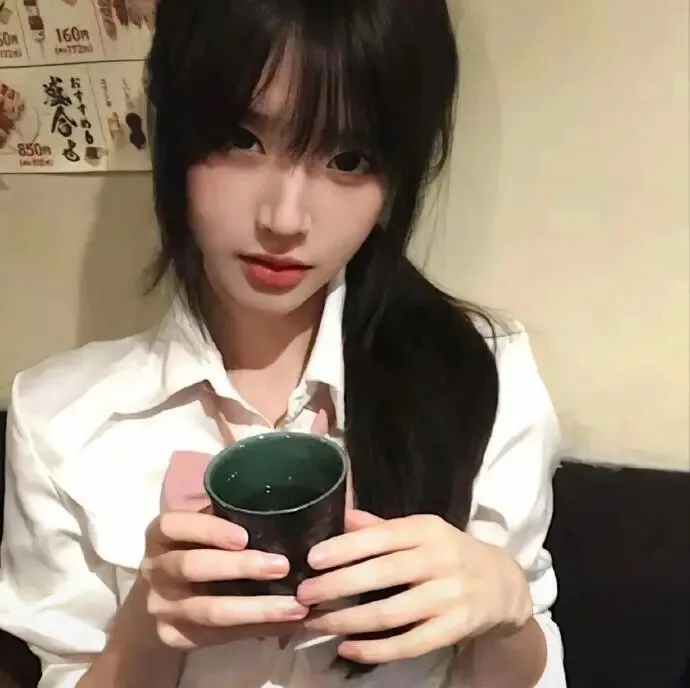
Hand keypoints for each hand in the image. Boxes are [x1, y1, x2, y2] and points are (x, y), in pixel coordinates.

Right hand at [141, 512, 309, 649]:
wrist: (164, 596)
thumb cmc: (197, 548)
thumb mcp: (202, 527)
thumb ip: (226, 517)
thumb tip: (278, 513)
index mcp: (160, 535)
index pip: (175, 526)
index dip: (209, 530)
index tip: (245, 537)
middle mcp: (154, 570)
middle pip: (192, 567)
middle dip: (239, 567)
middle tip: (281, 566)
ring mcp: (162, 607)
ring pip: (209, 610)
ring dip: (257, 608)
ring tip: (295, 605)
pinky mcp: (176, 637)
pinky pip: (221, 636)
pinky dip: (259, 629)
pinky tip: (287, 623)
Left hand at [296, 511, 531, 663]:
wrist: (502, 583)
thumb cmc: (449, 552)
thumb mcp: (421, 531)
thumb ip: (382, 527)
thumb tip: (342, 515)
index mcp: (426, 530)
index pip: (381, 536)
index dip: (345, 548)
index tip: (312, 559)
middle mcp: (438, 560)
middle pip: (381, 574)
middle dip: (336, 586)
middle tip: (303, 596)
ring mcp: (448, 596)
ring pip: (390, 613)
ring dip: (347, 621)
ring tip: (315, 624)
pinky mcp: (454, 628)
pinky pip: (409, 644)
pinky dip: (375, 650)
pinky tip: (347, 649)